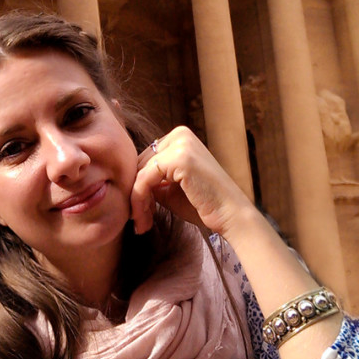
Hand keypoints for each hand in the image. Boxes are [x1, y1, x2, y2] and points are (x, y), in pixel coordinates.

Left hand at [130, 126, 253, 237]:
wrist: (231, 216)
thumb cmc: (204, 205)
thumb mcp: (171, 188)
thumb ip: (151, 179)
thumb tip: (126, 183)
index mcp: (179, 137)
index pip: (145, 159)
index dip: (139, 186)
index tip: (139, 212)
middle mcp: (180, 134)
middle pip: (139, 163)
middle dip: (136, 194)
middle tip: (140, 220)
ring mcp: (180, 143)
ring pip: (139, 172)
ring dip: (136, 201)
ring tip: (141, 224)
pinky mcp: (178, 158)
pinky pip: (144, 179)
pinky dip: (139, 201)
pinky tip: (144, 219)